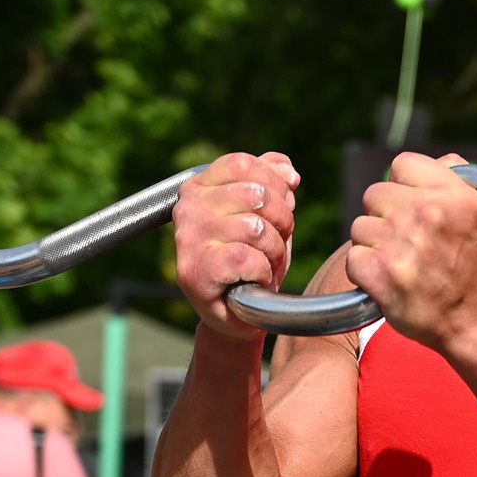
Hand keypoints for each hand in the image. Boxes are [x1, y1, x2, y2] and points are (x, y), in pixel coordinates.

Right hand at [172, 153, 299, 341]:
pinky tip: (254, 279)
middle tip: (275, 243)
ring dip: (274, 251)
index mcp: (199, 187)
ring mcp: (188, 238)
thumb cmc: (250, 260)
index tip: (282, 206)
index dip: (275, 183)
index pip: (242, 163)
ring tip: (264, 264)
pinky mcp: (196, 270)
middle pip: (256, 194)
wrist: (237, 313)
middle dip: (282, 220)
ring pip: (256, 228)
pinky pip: (247, 258)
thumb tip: (287, 170)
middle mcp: (188, 208)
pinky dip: (263, 271)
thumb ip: (271, 183)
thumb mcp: (265, 215)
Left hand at [345, 153, 476, 355]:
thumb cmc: (473, 265)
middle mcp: (428, 213)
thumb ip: (448, 178)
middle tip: (405, 242)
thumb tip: (410, 166)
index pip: (402, 164)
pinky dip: (365, 273)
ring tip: (400, 264)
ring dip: (373, 246)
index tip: (413, 209)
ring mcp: (402, 244)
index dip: (402, 187)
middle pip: (374, 194)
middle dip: (383, 217)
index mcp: (453, 194)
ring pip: (359, 227)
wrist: (476, 320)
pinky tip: (388, 281)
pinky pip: (353, 258)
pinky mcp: (382, 274)